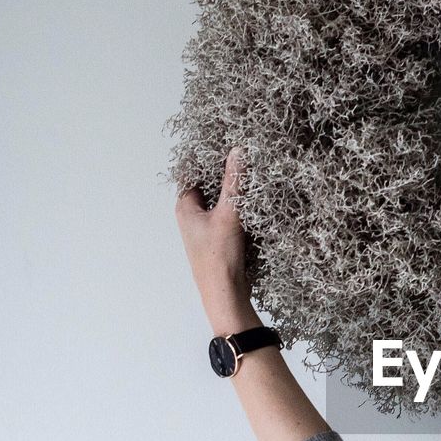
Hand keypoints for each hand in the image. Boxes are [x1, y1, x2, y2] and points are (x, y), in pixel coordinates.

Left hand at [175, 147, 253, 317]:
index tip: (226, 145)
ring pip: (221, 202)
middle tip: (246, 160)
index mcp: (185, 207)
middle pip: (209, 186)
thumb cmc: (219, 257)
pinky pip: (230, 217)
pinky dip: (241, 210)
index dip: (208, 158)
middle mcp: (192, 217)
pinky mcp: (220, 240)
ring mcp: (206, 229)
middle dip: (226, 175)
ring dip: (235, 194)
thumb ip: (234, 182)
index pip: (193, 172)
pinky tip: (255, 206)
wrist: (226, 294)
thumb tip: (238, 150)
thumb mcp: (228, 215)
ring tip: (253, 179)